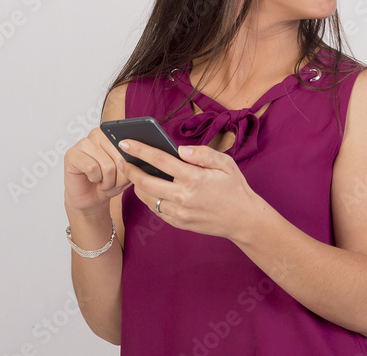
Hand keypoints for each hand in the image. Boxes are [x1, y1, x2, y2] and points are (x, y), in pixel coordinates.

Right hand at [64, 128, 131, 213]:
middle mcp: (98, 134)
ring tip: (102, 182)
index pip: (130, 149)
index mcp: (113, 134)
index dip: (130, 168)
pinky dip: (95, 178)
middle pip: (120, 158)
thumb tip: (136, 157)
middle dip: (119, 178)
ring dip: (107, 181)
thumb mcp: (127, 173)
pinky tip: (91, 179)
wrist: (90, 197)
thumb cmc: (109, 182)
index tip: (125, 176)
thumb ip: (133, 163)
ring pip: (107, 165)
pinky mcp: (72, 154)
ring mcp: (83, 143)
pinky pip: (92, 168)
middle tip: (112, 183)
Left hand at [117, 140, 262, 239]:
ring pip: (147, 198)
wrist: (243, 220)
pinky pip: (156, 209)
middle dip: (130, 169)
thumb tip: (180, 149)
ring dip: (137, 185)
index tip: (125, 142)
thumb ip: (203, 153)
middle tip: (122, 160)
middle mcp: (183, 196)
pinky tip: (150, 190)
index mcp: (195, 178)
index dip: (140, 150)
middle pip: (146, 182)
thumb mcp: (226, 164)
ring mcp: (179, 212)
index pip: (160, 160)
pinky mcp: (179, 223)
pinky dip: (149, 198)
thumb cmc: (235, 189)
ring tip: (134, 174)